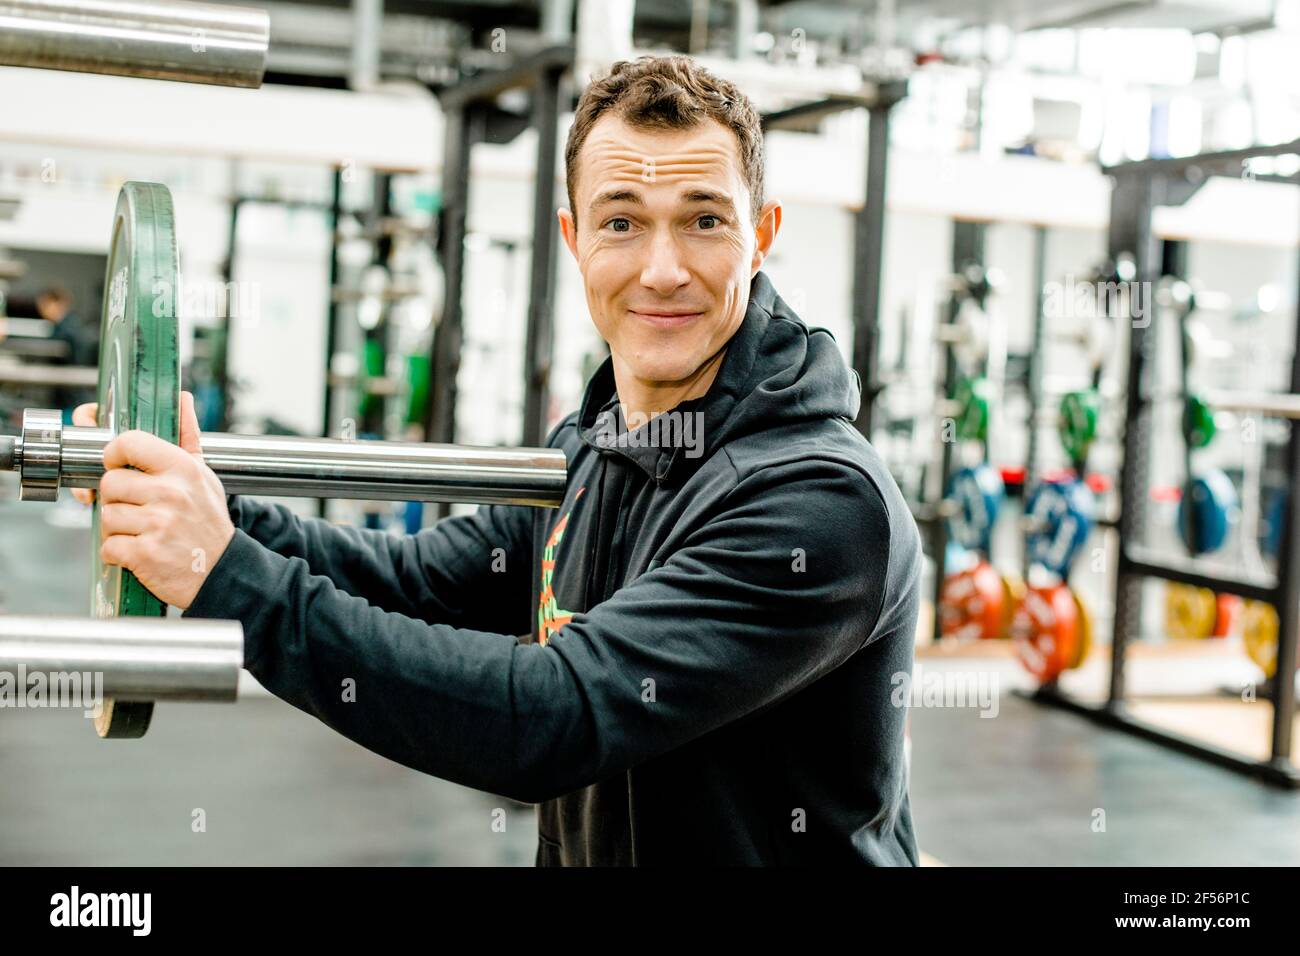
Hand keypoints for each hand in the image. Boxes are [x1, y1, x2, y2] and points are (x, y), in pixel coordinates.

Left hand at [97, 391, 233, 609]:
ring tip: (142, 532)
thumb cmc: (208, 523)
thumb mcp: (204, 477)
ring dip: (118, 528)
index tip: (118, 464)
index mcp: (182, 468)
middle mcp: (170, 493)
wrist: (224, 571)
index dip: (114, 454)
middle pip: (110, 483)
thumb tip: (182, 399)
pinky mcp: (145, 554)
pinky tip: (140, 552)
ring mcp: (157, 524)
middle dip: (118, 499)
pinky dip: (118, 553)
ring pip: (106, 516)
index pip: (128, 443)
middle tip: (138, 510)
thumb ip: (187, 438)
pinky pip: (108, 546)